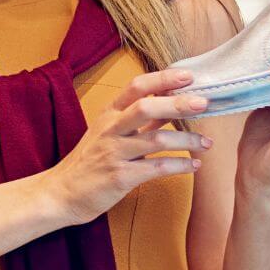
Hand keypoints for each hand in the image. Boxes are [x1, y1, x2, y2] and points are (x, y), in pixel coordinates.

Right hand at [44, 68, 213, 225]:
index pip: (136, 87)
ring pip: (157, 140)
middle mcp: (111, 129)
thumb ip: (138, 120)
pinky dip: (180, 166)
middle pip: (146, 108)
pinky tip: (194, 166)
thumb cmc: (89, 162)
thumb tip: (170, 101)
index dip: (163, 79)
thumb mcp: (108, 132)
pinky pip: (157, 168)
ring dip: (187, 140)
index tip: (188, 76)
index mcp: (109, 114)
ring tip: (207, 143)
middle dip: (178, 104)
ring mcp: (114, 153)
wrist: (61, 193)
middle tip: (203, 103)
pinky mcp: (120, 178)